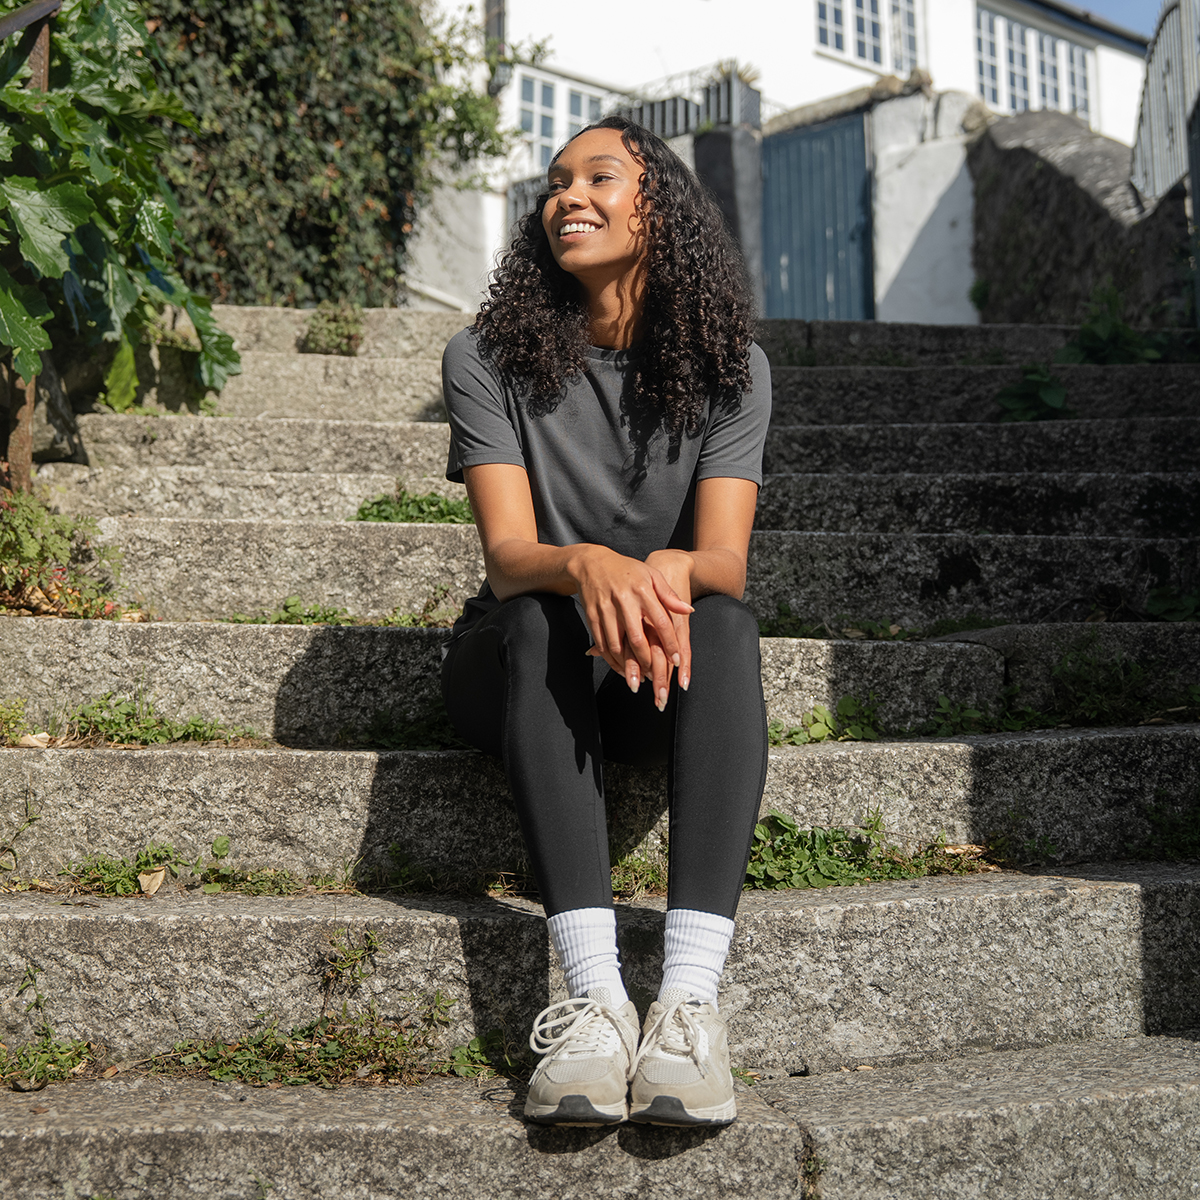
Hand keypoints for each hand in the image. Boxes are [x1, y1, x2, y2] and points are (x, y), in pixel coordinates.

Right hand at [569, 545, 691, 703]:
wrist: (591, 563)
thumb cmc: (627, 570)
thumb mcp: (652, 576)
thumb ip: (669, 596)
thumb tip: (689, 611)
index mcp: (642, 590)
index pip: (661, 621)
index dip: (670, 642)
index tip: (677, 659)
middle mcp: (624, 601)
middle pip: (637, 638)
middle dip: (647, 661)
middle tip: (656, 676)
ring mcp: (606, 609)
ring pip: (617, 645)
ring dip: (628, 665)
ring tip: (638, 679)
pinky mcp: (591, 616)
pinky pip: (602, 643)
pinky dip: (611, 659)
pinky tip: (620, 667)